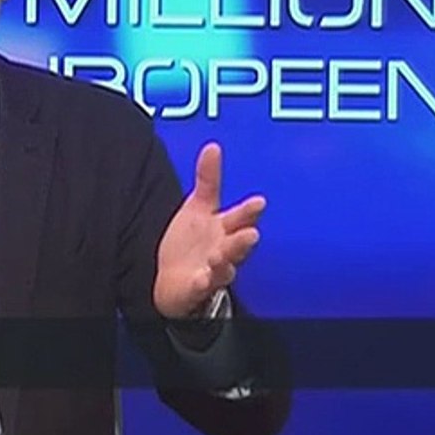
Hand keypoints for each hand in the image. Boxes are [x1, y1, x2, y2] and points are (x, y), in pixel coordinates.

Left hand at [153, 142, 263, 318]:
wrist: (175, 280)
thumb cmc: (193, 242)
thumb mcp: (198, 206)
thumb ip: (208, 179)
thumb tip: (212, 146)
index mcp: (225, 228)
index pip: (240, 217)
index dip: (249, 211)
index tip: (259, 201)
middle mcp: (224, 249)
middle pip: (237, 244)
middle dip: (243, 239)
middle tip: (251, 233)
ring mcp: (213, 270)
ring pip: (224, 267)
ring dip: (225, 261)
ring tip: (221, 256)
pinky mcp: (198, 287)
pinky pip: (202, 286)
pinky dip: (203, 283)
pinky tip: (201, 278)